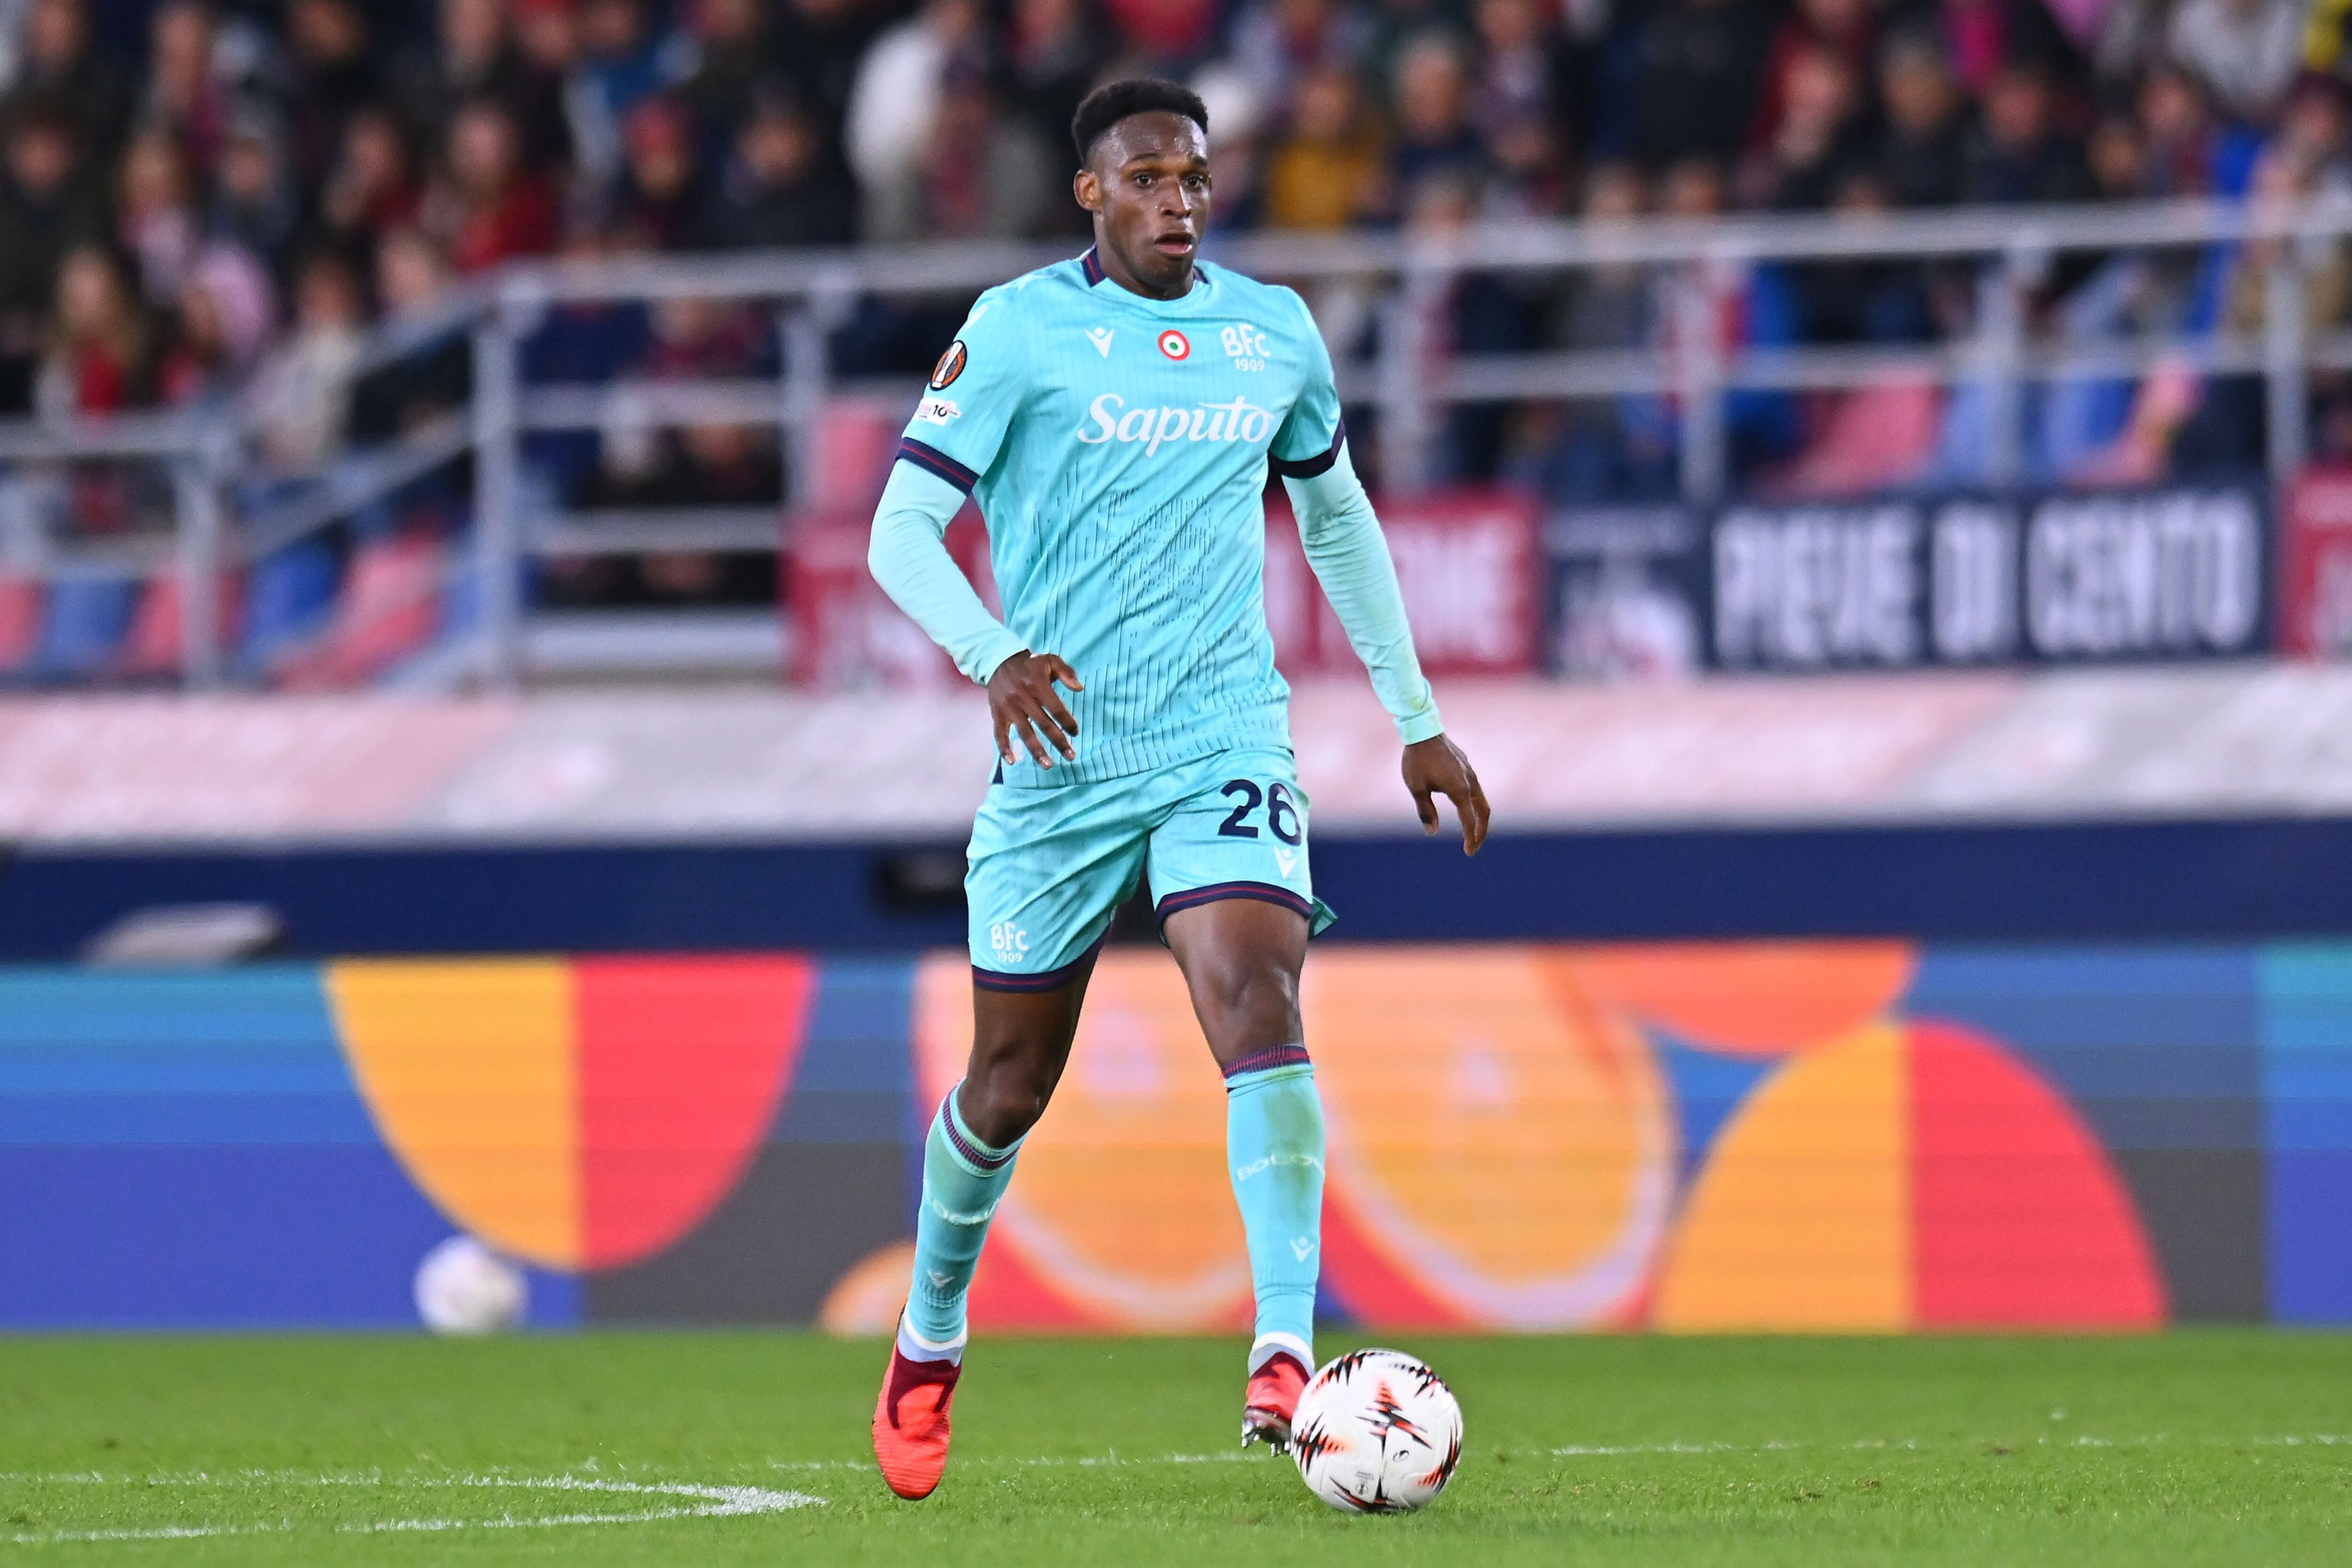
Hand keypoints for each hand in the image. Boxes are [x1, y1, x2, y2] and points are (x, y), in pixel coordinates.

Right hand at [987, 650, 1083, 766]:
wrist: (998, 661)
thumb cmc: (1029, 664)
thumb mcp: (1050, 660)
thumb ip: (1066, 672)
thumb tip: (1079, 689)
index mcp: (1038, 685)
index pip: (1056, 708)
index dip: (1067, 722)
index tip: (1075, 733)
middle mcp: (1023, 698)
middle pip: (1044, 724)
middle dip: (1059, 742)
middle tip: (1071, 756)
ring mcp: (1009, 707)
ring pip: (1024, 732)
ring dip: (1036, 751)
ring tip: (1048, 765)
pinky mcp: (997, 713)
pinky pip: (999, 733)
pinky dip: (1004, 748)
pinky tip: (1012, 762)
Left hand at [1402, 734, 1489, 854]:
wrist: (1422, 730)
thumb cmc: (1417, 760)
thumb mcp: (1417, 788)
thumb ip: (1425, 811)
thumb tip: (1432, 832)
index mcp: (1460, 790)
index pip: (1469, 821)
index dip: (1470, 838)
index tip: (1468, 852)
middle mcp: (1470, 781)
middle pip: (1484, 811)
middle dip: (1481, 831)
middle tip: (1473, 846)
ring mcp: (1470, 772)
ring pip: (1481, 799)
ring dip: (1479, 816)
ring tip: (1472, 829)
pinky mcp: (1466, 765)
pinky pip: (1475, 787)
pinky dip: (1474, 802)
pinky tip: (1463, 804)